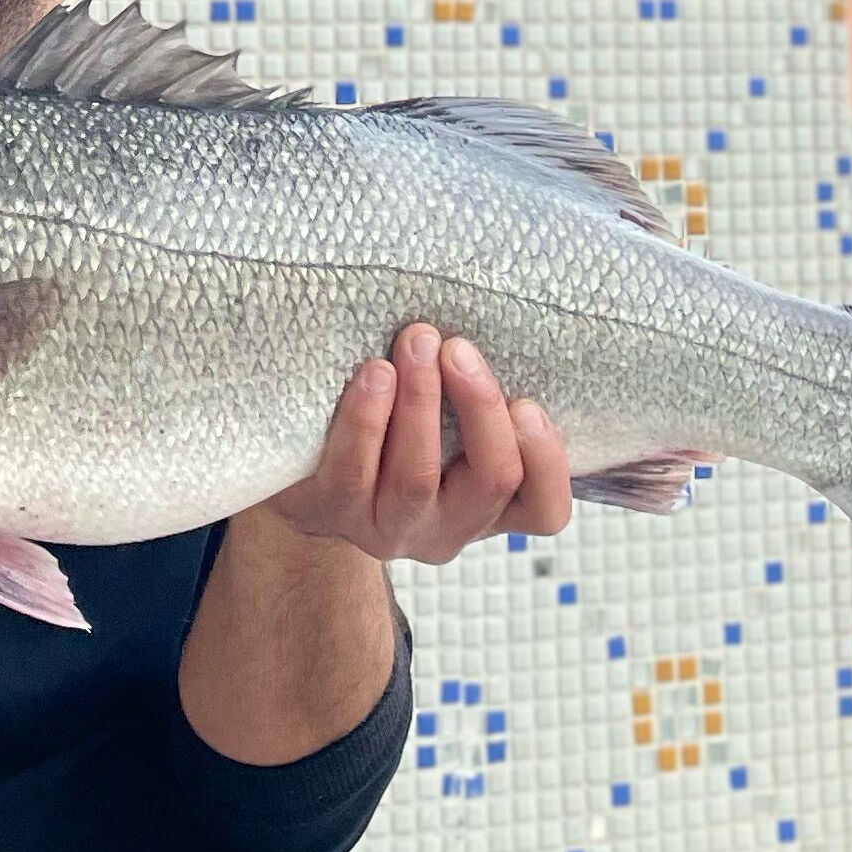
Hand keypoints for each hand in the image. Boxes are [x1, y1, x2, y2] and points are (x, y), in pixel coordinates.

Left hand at [262, 325, 572, 565]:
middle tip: (458, 348)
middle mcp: (445, 530)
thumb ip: (475, 399)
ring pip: (416, 479)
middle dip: (480, 407)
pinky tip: (373, 373)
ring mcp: (387, 529)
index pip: (545, 510)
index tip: (526, 400)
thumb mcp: (448, 424)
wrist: (304, 471)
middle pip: (490, 480)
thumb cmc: (393, 430)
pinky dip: (366, 418)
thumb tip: (498, 321)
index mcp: (487, 508)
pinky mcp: (331, 514)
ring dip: (421, 403)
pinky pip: (352, 472)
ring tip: (416, 341)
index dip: (547, 459)